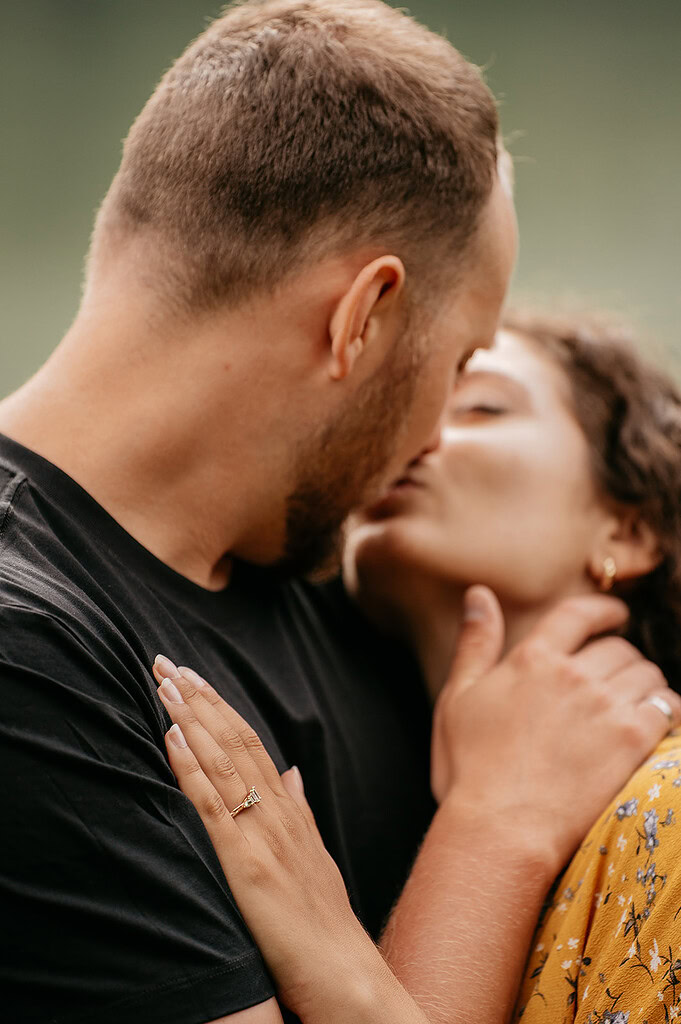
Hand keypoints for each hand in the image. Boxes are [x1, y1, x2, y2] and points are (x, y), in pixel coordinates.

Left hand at [152, 659, 426, 1023]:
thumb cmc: (327, 927)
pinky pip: (214, 808)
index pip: (251, 742)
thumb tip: (293, 770)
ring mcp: (265, 836)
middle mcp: (279, 813)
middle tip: (167, 660)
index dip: (220, 705)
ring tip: (165, 682)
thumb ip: (301, 810)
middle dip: (199, 697)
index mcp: (291, 811)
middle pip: (235, 739)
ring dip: (191, 717)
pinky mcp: (249, 866)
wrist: (350, 981)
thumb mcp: (316, 856)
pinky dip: (191, 768)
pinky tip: (174, 738)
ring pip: (224, 761)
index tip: (193, 675)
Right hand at [431, 586, 680, 874]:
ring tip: (638, 701)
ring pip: (646, 674)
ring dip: (646, 684)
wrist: (500, 827)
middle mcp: (573, 675)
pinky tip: (659, 723)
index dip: (603, 610)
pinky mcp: (632, 740)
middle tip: (618, 677)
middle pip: (618, 648)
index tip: (616, 615)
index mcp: (532, 659)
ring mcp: (605, 706)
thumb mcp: (457, 697)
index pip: (578, 615)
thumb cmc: (469, 769)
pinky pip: (668, 708)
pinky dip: (668, 710)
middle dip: (622, 658)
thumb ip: (475, 643)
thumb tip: (479, 594)